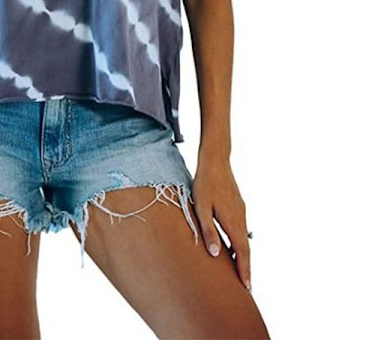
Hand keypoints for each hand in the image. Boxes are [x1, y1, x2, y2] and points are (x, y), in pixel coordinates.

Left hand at [192, 153, 251, 291]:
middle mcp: (240, 218)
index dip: (244, 270)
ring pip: (244, 238)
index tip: (247, 287)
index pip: (242, 252)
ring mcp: (241, 211)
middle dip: (246, 267)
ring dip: (242, 255)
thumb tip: (215, 254)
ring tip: (238, 270)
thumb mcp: (201, 207)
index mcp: (232, 221)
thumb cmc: (205, 184)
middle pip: (246, 248)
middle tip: (246, 286)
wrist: (215, 161)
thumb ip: (208, 230)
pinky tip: (233, 246)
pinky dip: (239, 242)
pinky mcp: (237, 206)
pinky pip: (241, 229)